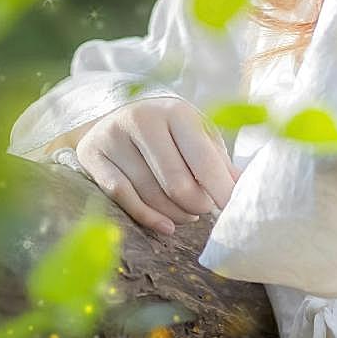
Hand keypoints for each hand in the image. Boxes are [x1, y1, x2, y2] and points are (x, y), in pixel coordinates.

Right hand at [73, 95, 240, 236]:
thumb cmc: (169, 130)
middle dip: (197, 205)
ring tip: (187, 215)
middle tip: (205, 210)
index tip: (232, 210)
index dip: (221, 191)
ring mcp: (113, 136)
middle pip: (177, 184)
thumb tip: (243, 188)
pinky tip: (166, 226)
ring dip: (175, 214)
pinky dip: (148, 217)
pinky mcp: (93, 155)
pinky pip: (123, 197)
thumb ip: (218, 161)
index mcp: (176, 111)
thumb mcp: (197, 136)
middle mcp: (142, 119)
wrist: (120, 114)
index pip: (203, 161)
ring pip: (151, 194)